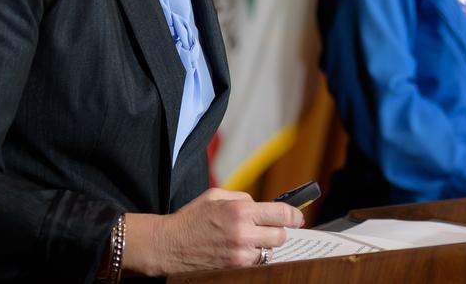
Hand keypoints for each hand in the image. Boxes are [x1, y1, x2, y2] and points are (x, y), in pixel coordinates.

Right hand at [123, 187, 303, 275]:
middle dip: (277, 231)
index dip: (294, 216)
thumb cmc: (190, 218)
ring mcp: (239, 255)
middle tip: (268, 228)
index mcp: (240, 211)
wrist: (168, 245)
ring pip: (269, 252)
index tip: (298, 217)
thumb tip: (261, 205)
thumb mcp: (216, 196)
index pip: (281, 214)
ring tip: (249, 241)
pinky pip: (255, 264)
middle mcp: (242, 233)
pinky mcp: (233, 269)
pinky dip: (253, 258)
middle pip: (280, 236)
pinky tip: (241, 251)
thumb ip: (242, 198)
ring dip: (264, 246)